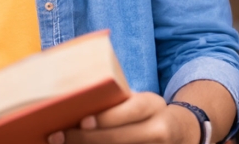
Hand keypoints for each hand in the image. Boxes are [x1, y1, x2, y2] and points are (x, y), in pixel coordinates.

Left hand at [47, 92, 197, 143]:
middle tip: (58, 137)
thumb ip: (113, 102)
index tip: (82, 121)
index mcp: (152, 105)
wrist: (180, 130)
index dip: (107, 118)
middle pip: (120, 137)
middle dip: (86, 139)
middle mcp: (158, 129)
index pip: (131, 110)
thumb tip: (71, 99)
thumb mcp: (136, 101)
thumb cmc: (144, 112)